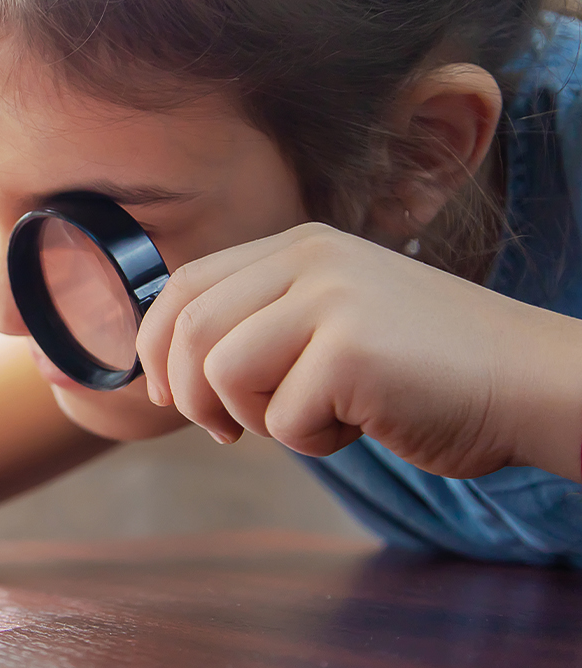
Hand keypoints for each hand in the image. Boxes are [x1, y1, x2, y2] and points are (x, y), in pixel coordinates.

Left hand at [138, 223, 581, 480]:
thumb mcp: (335, 319)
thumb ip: (264, 324)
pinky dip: (313, 441)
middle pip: (190, 327)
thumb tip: (171, 367)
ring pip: (224, 371)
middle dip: (189, 392)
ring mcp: (332, 299)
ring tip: (319, 417)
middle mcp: (309, 259)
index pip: (185, 284)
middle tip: (224, 431)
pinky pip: (282, 418)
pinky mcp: (352, 350)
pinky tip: (364, 423)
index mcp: (299, 246)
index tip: (166, 392)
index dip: (156, 344)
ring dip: (258, 417)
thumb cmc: (428, 370)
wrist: (531, 382)